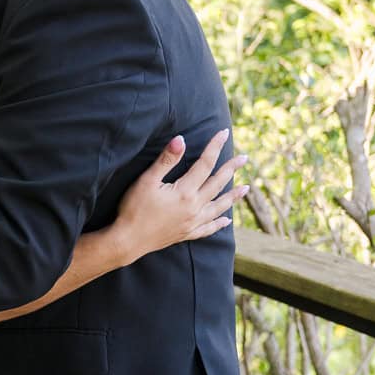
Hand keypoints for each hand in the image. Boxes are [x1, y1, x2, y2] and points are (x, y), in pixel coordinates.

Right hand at [111, 129, 247, 262]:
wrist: (128, 241)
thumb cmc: (134, 208)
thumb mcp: (147, 180)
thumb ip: (166, 160)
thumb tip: (181, 139)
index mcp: (186, 192)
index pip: (205, 164)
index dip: (215, 147)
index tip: (224, 133)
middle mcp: (194, 207)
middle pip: (218, 184)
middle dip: (231, 169)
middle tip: (244, 158)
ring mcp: (193, 222)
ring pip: (219, 207)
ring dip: (233, 197)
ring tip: (246, 189)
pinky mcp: (187, 233)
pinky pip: (209, 228)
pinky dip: (219, 224)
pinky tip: (227, 221)